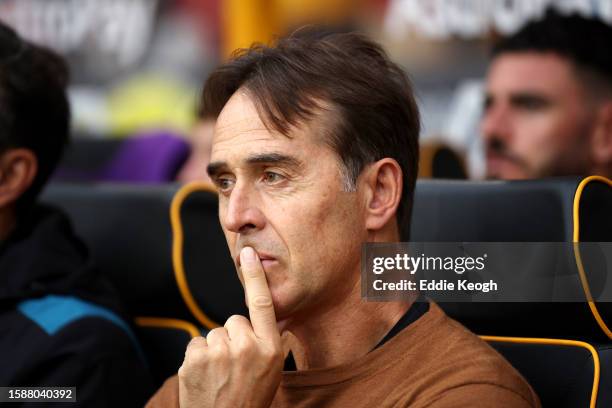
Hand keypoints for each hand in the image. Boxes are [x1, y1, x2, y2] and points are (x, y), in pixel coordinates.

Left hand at [178, 246, 283, 407]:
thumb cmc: (249, 400)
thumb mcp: (272, 373)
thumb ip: (271, 344)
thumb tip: (277, 322)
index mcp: (270, 349)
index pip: (262, 303)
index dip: (255, 276)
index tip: (247, 253)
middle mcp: (247, 347)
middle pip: (234, 321)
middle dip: (232, 337)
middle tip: (233, 365)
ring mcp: (219, 352)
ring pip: (214, 333)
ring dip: (214, 349)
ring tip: (219, 375)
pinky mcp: (195, 359)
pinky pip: (196, 343)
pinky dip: (197, 357)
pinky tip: (204, 376)